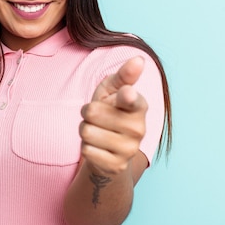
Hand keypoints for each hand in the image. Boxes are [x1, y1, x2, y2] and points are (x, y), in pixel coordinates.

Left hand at [79, 57, 147, 175]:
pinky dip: (86, 147)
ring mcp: (129, 149)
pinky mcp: (116, 165)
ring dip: (85, 130)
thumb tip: (139, 59)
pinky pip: (86, 150)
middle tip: (98, 117)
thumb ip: (124, 75)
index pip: (131, 99)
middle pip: (92, 112)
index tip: (125, 94)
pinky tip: (98, 147)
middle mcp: (139, 128)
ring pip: (86, 132)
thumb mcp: (112, 90)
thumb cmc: (109, 112)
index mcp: (139, 106)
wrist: (109, 150)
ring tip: (97, 131)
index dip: (125, 97)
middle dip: (87, 113)